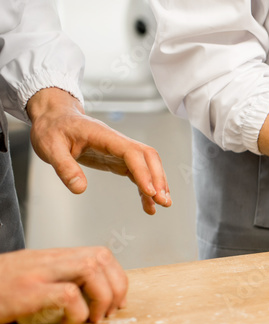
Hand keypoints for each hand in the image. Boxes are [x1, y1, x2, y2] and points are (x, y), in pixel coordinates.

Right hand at [0, 247, 127, 323]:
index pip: (98, 254)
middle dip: (116, 287)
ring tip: (91, 319)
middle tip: (108, 313)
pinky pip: (67, 295)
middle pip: (100, 257)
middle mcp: (43, 261)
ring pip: (89, 269)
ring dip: (101, 297)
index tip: (116, 301)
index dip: (116, 277)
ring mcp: (34, 275)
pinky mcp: (24, 293)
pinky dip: (77, 313)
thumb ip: (55, 282)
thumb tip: (90, 298)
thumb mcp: (27, 282)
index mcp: (48, 259)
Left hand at [26, 87, 169, 214]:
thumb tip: (80, 189)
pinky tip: (147, 203)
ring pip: (148, 165)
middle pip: (148, 157)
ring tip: (162, 205)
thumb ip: (65, 167)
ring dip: (158, 183)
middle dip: (159, 178)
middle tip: (163, 201)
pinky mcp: (117, 159)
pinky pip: (138, 172)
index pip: (132, 153)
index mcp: (104, 136)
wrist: (53, 119)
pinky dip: (146, 187)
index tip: (150, 192)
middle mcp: (117, 142)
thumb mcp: (50, 147)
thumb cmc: (52, 129)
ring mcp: (119, 151)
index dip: (144, 172)